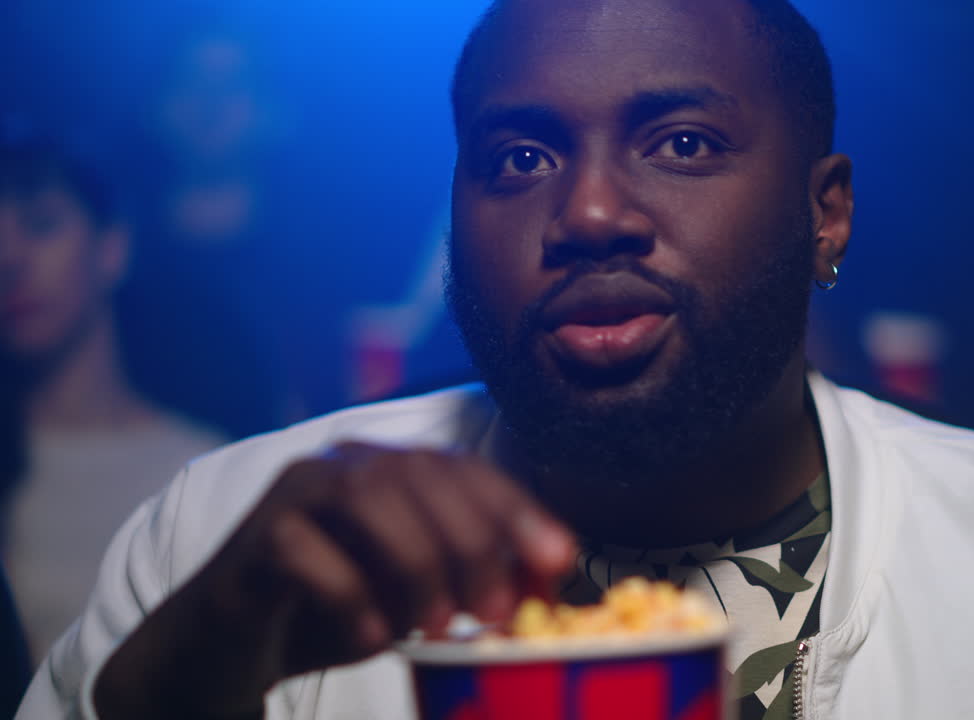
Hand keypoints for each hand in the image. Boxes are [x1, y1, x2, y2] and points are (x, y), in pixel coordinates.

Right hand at [94, 442, 577, 718]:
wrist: (231, 644)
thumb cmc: (335, 612)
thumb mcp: (419, 598)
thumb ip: (475, 579)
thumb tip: (549, 579)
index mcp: (391, 468)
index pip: (465, 469)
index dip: (517, 510)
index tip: (558, 561)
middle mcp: (343, 464)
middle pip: (421, 476)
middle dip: (473, 544)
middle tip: (496, 611)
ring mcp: (293, 494)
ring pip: (367, 499)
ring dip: (417, 564)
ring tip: (439, 626)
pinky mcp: (251, 538)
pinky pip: (305, 551)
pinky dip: (351, 594)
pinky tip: (377, 636)